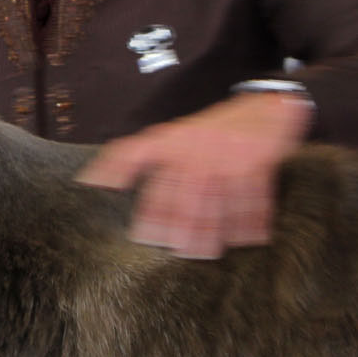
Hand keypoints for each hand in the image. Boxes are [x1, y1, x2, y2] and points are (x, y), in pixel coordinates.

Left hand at [76, 91, 314, 258]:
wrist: (264, 104)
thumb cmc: (207, 128)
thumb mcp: (166, 135)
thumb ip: (128, 156)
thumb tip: (93, 179)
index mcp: (174, 145)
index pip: (154, 177)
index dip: (148, 208)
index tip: (142, 236)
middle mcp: (199, 152)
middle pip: (188, 195)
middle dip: (180, 224)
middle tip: (175, 249)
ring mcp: (230, 158)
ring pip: (219, 200)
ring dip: (212, 229)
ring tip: (204, 253)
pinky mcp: (260, 164)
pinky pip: (254, 197)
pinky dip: (251, 221)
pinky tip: (246, 240)